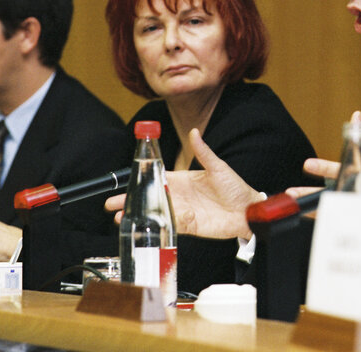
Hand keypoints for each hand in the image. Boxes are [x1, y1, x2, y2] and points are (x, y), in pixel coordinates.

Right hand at [105, 128, 263, 239]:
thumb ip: (203, 151)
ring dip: (139, 216)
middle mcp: (180, 196)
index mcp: (183, 180)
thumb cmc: (236, 187)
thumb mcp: (218, 167)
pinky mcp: (190, 226)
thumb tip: (194, 132)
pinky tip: (144, 227)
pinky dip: (158, 226)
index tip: (124, 181)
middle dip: (130, 201)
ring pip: (156, 214)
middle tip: (112, 204)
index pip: (156, 178)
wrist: (248, 210)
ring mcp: (183, 212)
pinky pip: (171, 226)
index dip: (140, 180)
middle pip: (150, 198)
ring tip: (121, 219)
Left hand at [302, 110, 360, 244]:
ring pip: (330, 211)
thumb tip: (355, 117)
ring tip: (295, 202)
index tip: (308, 165)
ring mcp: (359, 211)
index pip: (342, 170)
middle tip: (294, 192)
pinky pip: (336, 223)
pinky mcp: (359, 224)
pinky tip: (308, 215)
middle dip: (310, 193)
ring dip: (310, 208)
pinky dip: (323, 219)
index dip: (324, 167)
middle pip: (331, 194)